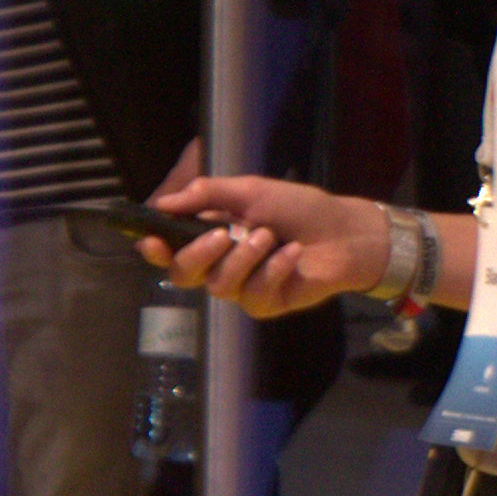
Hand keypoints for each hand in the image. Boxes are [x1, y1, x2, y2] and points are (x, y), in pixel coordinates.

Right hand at [149, 167, 381, 318]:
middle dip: (197, 255)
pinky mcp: (265, 304)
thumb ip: (206, 194)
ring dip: (245, 258)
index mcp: (210, 236)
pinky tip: (293, 254)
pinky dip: (273, 270)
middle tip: (222, 235)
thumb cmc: (299, 208)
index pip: (170, 250)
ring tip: (271, 237)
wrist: (345, 231)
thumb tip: (163, 202)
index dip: (155, 249)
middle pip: (183, 274)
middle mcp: (220, 265)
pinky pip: (253, 295)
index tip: (151, 241)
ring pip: (220, 285)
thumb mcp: (251, 191)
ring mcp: (242, 288)